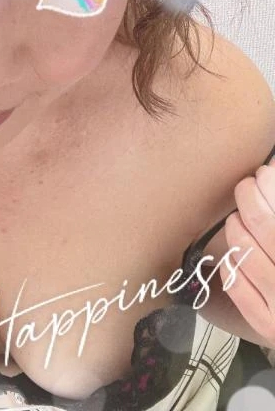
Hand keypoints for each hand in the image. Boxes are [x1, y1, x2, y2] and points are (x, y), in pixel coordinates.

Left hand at [219, 163, 274, 347]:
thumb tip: (270, 180)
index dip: (269, 187)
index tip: (264, 173)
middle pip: (263, 225)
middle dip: (248, 197)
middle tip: (246, 186)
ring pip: (245, 252)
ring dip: (235, 226)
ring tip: (237, 216)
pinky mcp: (268, 327)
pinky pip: (237, 287)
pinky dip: (230, 263)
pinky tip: (232, 253)